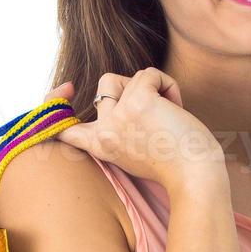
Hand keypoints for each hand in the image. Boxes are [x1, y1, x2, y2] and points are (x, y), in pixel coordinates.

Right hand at [47, 68, 224, 192]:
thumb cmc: (175, 165)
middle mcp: (103, 131)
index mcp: (100, 146)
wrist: (195, 178)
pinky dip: (168, 84)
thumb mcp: (134, 150)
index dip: (54, 103)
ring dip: (155, 88)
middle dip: (133, 88)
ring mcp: (118, 116)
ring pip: (131, 77)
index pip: (62, 127)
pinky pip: (150, 73)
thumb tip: (109, 91)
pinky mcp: (138, 102)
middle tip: (156, 113)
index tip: (67, 88)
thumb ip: (118, 127)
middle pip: (105, 85)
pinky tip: (178, 106)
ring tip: (170, 112)